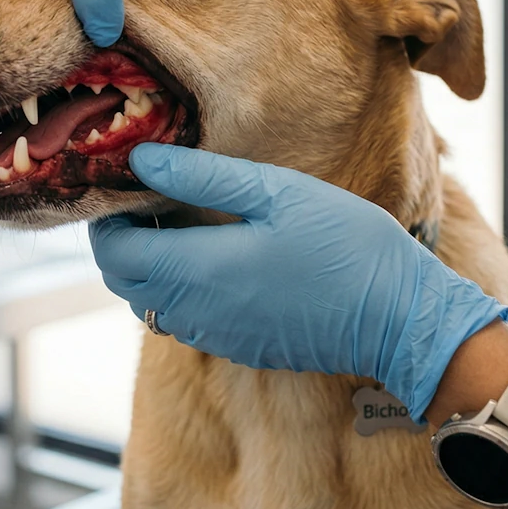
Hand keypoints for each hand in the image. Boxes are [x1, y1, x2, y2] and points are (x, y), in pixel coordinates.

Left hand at [90, 144, 507, 414]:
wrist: (400, 319)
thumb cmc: (346, 245)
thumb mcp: (277, 192)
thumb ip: (202, 176)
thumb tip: (141, 160)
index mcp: (196, 273)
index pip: (113, 253)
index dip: (108, 219)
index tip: (129, 185)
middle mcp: (195, 314)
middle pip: (123, 282)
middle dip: (122, 241)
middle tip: (151, 197)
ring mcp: (217, 337)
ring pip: (151, 305)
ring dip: (150, 266)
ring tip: (181, 221)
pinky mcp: (239, 348)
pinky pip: (186, 320)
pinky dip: (180, 289)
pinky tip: (214, 255)